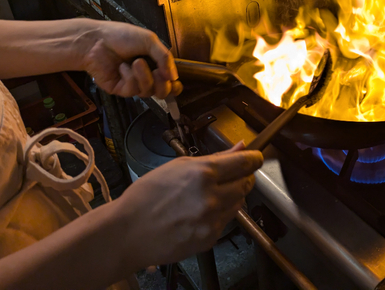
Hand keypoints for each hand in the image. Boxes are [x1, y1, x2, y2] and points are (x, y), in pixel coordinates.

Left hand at [80, 20, 182, 97]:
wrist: (96, 40)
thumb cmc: (122, 36)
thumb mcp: (149, 40)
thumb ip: (165, 58)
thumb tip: (174, 77)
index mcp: (155, 64)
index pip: (171, 82)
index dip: (175, 85)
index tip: (174, 81)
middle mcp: (146, 76)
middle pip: (163, 92)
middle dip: (163, 84)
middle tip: (158, 72)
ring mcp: (133, 84)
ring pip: (148, 91)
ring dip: (144, 76)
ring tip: (135, 62)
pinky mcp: (120, 90)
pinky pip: (132, 90)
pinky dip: (129, 77)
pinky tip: (122, 67)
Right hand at [116, 142, 262, 266]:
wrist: (128, 232)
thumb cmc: (147, 196)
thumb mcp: (179, 166)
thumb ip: (215, 157)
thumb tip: (240, 147)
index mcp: (203, 174)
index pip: (245, 163)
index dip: (254, 158)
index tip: (256, 157)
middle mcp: (212, 197)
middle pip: (247, 183)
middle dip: (243, 177)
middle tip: (232, 175)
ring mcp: (212, 220)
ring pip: (239, 202)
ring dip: (232, 195)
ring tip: (210, 194)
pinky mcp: (210, 238)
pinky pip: (226, 220)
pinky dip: (220, 213)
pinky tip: (201, 211)